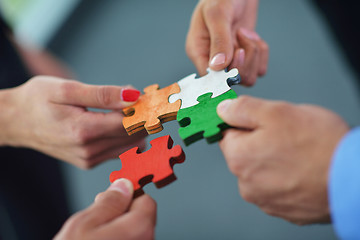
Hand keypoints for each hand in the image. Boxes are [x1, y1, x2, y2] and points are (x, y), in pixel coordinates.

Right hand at [0, 76, 144, 168]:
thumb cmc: (37, 101)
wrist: (16, 121)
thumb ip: (103, 94)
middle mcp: (89, 151)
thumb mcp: (67, 89)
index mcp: (84, 131)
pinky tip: (123, 122)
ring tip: (136, 109)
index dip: (144, 110)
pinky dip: (126, 137)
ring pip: (128, 146)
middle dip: (143, 118)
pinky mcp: (89, 161)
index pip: (128, 123)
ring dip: (137, 128)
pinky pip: (118, 151)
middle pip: (132, 136)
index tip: (152, 98)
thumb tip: (133, 96)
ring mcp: (89, 159)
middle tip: (147, 101)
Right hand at [55, 179, 156, 239]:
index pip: (146, 201)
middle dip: (121, 213)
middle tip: (97, 218)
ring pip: (134, 233)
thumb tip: (123, 186)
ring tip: (94, 237)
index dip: (129, 195)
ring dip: (118, 229)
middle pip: (141, 218)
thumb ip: (109, 202)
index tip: (113, 196)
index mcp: (140, 228)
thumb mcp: (85, 223)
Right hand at [186, 0, 268, 84]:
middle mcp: (213, 60)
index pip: (209, 78)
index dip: (225, 73)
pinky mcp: (246, 58)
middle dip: (243, 60)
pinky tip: (252, 38)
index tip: (236, 53)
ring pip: (247, 78)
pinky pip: (259, 69)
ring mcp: (231, 61)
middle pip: (232, 81)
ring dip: (253, 56)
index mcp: (199, 52)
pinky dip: (261, 54)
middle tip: (241, 36)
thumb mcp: (217, 14)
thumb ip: (219, 40)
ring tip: (245, 34)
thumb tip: (218, 66)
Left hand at [217, 96, 348, 223]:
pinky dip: (287, 178)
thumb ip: (243, 109)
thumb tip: (223, 109)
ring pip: (262, 171)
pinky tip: (303, 170)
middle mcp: (246, 183)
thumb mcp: (276, 112)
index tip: (258, 121)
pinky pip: (278, 187)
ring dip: (274, 161)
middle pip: (245, 153)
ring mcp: (264, 199)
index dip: (244, 123)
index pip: (227, 134)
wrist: (354, 180)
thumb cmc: (319, 146)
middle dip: (261, 141)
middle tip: (287, 135)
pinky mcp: (283, 209)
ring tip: (299, 153)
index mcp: (238, 157)